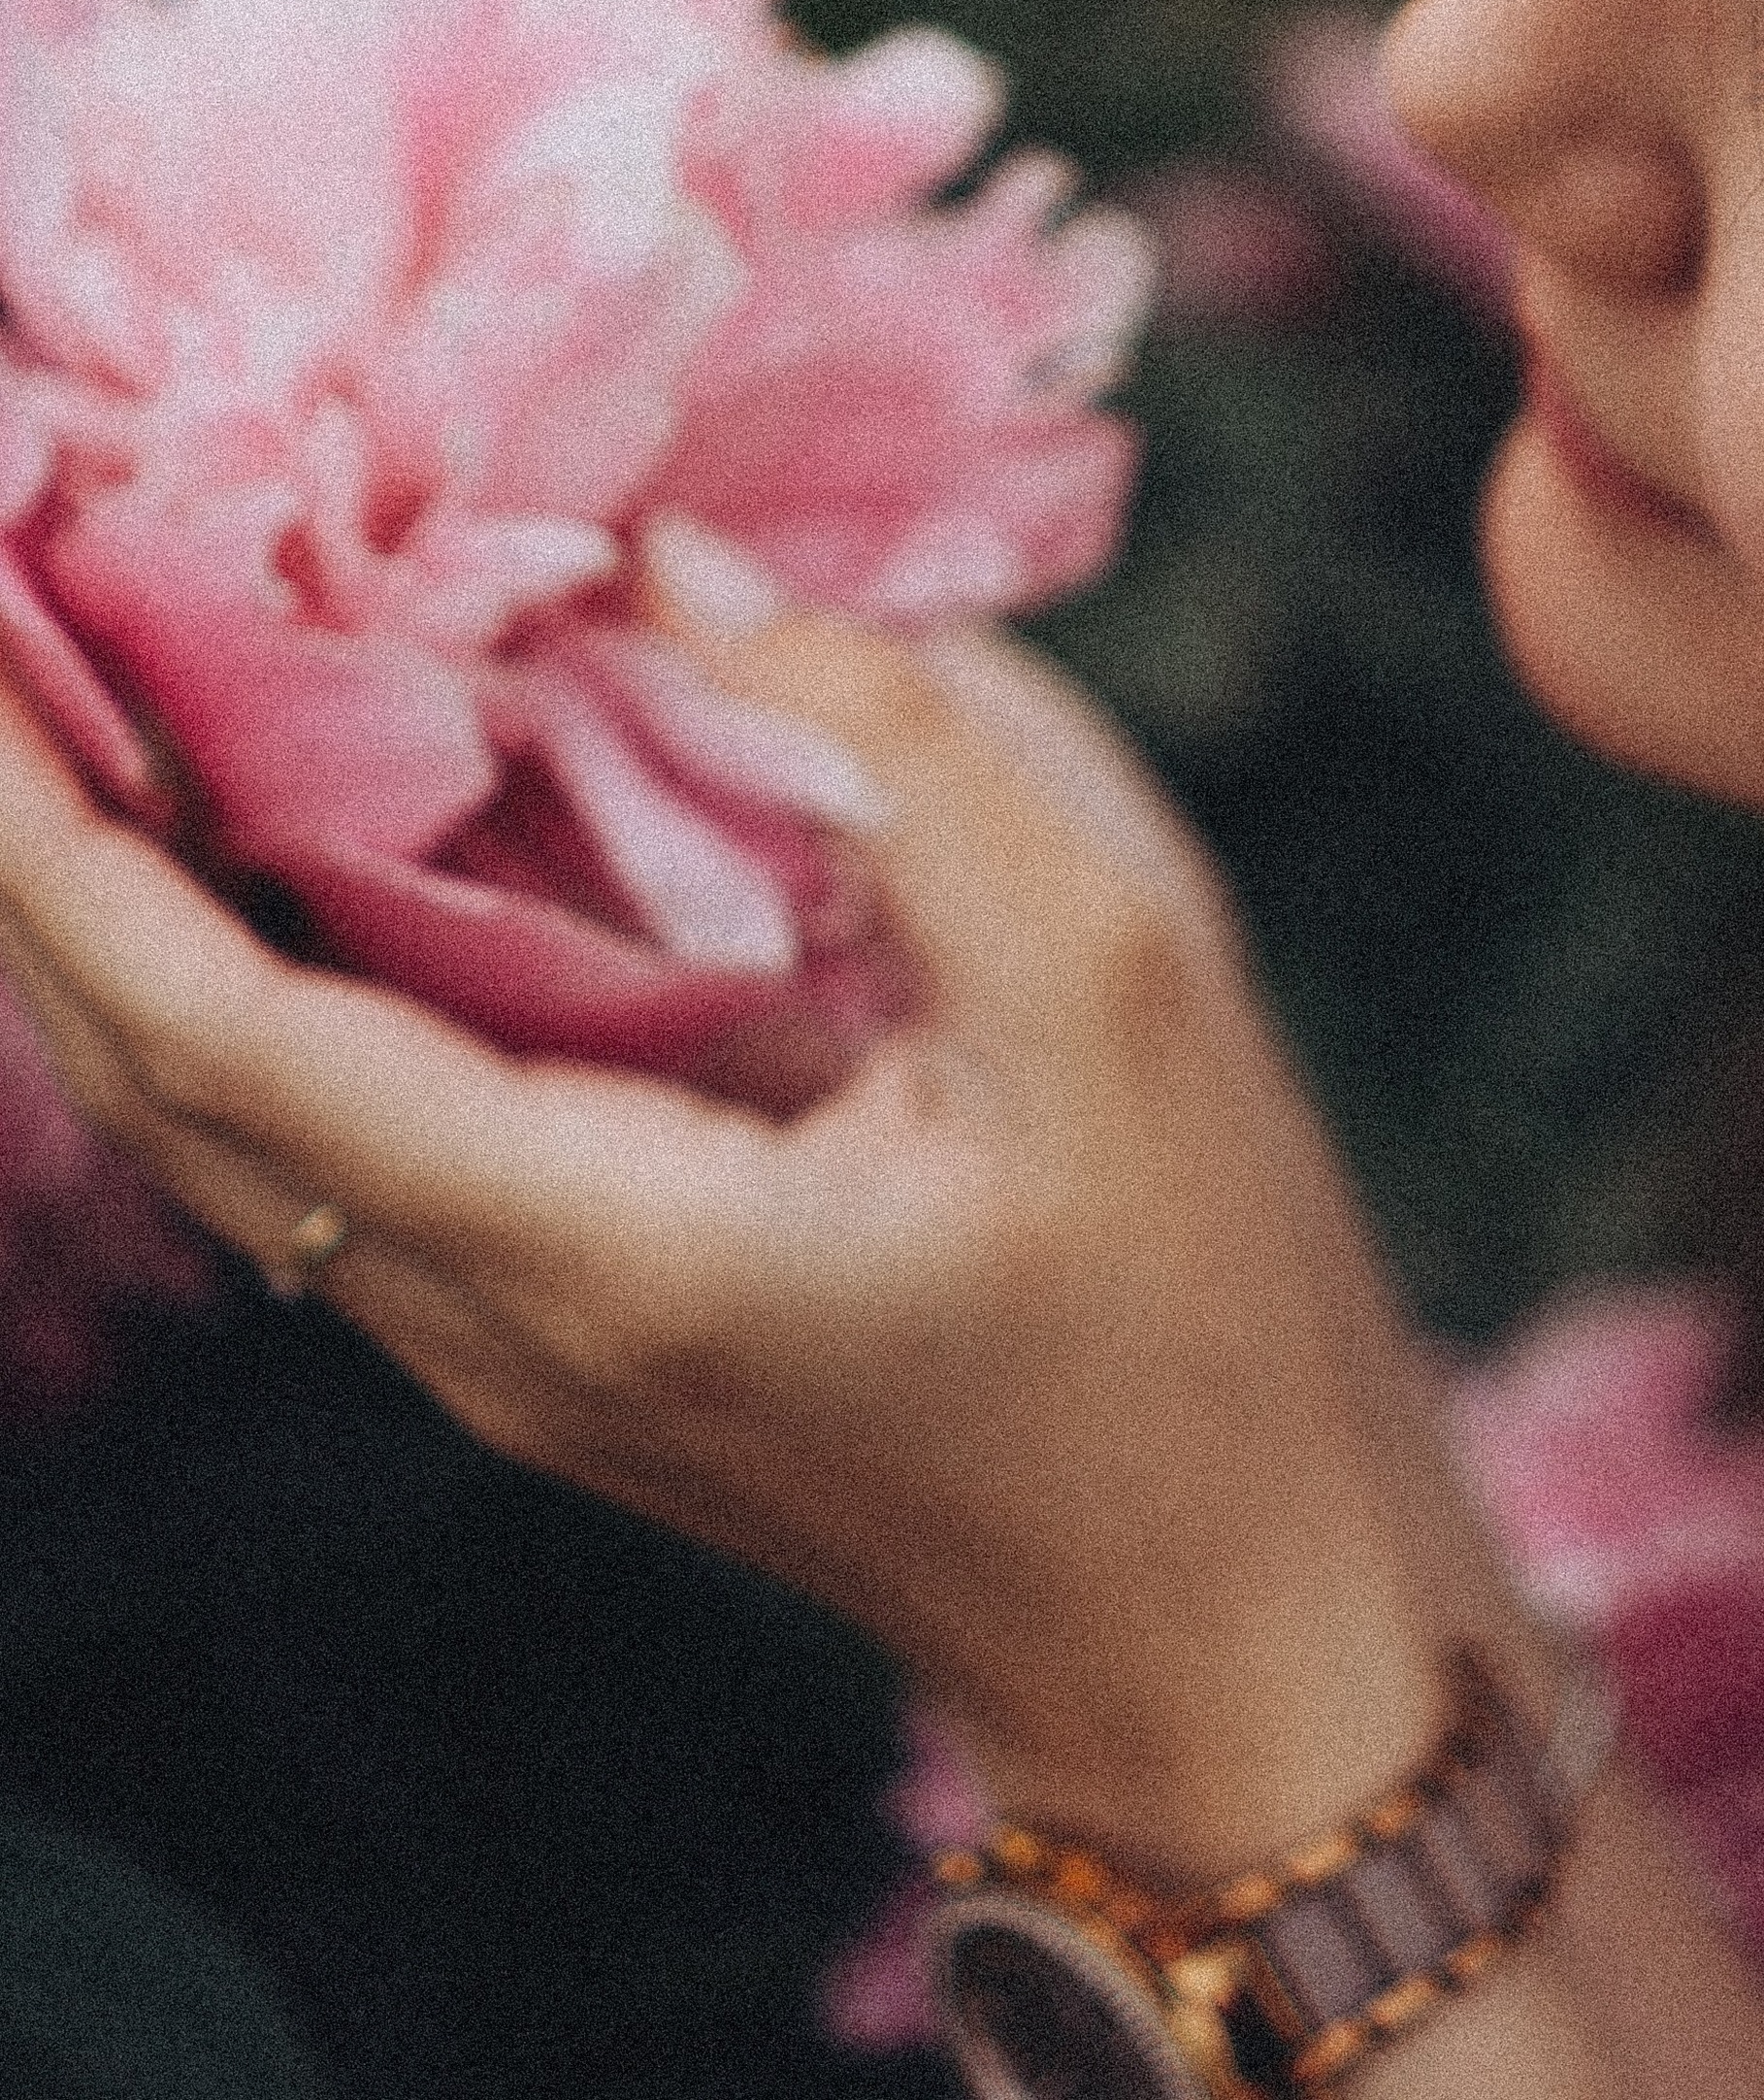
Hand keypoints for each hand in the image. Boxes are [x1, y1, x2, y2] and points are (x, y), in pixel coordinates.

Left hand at [0, 604, 1536, 1877]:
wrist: (1225, 1622)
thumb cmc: (1201, 1307)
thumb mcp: (1116, 967)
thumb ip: (892, 736)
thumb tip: (662, 561)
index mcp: (599, 1240)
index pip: (224, 1035)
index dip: (61, 842)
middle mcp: (495, 1317)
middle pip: (161, 1080)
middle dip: (34, 849)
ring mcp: (514, 1345)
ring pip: (222, 1120)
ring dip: (112, 910)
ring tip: (67, 693)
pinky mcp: (566, 1329)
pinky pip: (333, 1138)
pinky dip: (242, 972)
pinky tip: (265, 835)